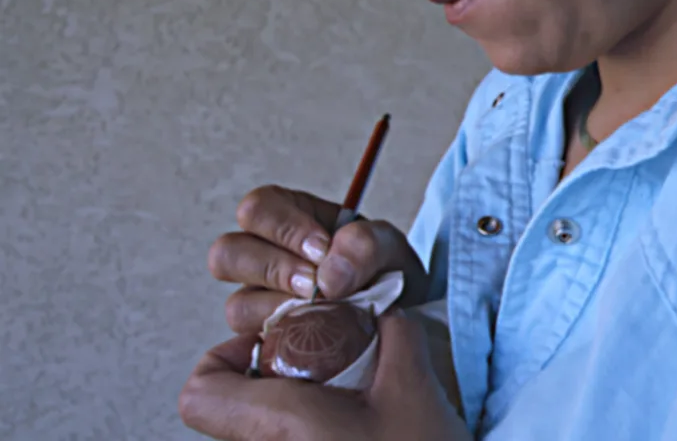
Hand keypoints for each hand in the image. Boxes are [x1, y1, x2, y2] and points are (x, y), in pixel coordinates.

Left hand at [179, 311, 470, 440]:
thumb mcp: (414, 384)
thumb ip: (394, 331)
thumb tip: (383, 310)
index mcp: (284, 426)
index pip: (199, 393)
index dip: (220, 360)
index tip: (263, 345)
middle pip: (226, 411)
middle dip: (263, 377)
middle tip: (307, 365)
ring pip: (253, 431)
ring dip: (283, 406)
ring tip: (332, 398)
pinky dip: (299, 430)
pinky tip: (343, 427)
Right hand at [208, 186, 430, 333]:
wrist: (401, 316)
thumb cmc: (386, 271)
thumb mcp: (389, 246)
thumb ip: (366, 244)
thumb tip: (329, 275)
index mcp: (289, 217)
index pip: (257, 208)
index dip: (282, 227)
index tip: (323, 249)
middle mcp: (264, 256)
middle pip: (227, 253)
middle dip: (274, 269)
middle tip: (315, 285)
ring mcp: (259, 301)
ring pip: (236, 305)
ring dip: (278, 310)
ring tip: (320, 313)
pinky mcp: (265, 343)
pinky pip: (254, 346)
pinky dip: (285, 342)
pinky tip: (318, 339)